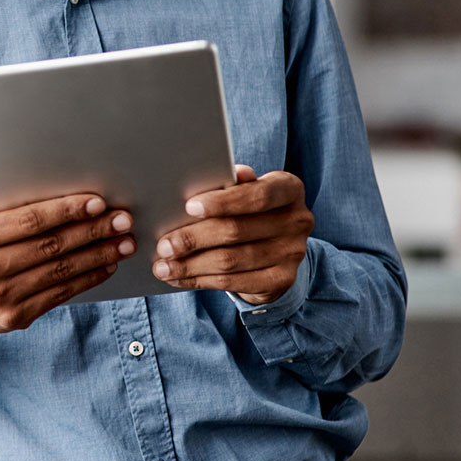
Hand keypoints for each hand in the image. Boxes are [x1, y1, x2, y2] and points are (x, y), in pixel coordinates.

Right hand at [0, 164, 135, 331]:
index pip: (27, 221)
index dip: (64, 211)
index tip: (95, 202)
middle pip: (49, 246)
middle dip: (91, 231)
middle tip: (122, 219)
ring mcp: (1, 297)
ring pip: (60, 271)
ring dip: (98, 255)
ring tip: (124, 242)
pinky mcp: (16, 317)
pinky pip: (59, 295)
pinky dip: (87, 279)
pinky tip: (106, 265)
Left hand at [151, 165, 311, 303]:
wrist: (276, 246)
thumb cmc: (249, 209)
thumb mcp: (244, 191)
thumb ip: (229, 186)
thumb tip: (207, 177)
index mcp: (289, 188)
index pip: (258, 195)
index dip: (223, 202)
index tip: (188, 206)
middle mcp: (297, 220)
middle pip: (237, 230)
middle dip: (194, 238)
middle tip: (163, 244)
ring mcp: (293, 253)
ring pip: (231, 260)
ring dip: (191, 265)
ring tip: (163, 266)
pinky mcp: (282, 280)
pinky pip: (234, 282)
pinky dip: (201, 280)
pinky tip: (179, 278)